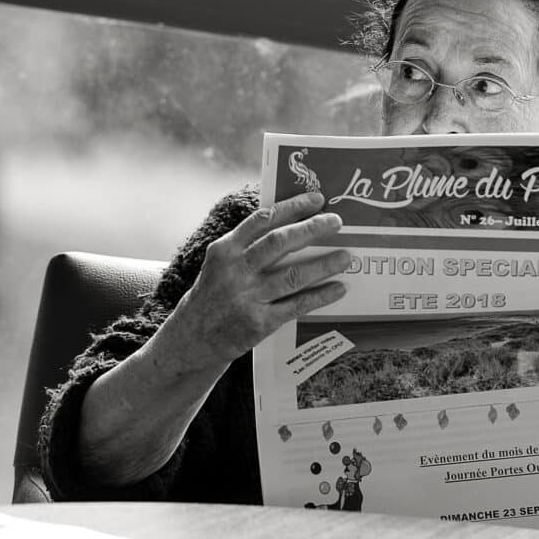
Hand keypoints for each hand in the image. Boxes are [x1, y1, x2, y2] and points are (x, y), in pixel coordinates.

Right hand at [173, 191, 350, 367]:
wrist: (192, 339)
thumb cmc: (214, 294)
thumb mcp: (220, 263)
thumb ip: (248, 244)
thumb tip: (290, 222)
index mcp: (225, 250)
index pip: (262, 220)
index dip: (291, 207)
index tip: (316, 199)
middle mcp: (235, 271)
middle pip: (279, 243)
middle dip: (312, 229)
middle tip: (337, 221)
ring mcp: (247, 298)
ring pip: (293, 275)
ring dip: (324, 264)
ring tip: (346, 256)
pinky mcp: (259, 323)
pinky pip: (297, 305)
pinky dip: (320, 296)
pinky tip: (338, 288)